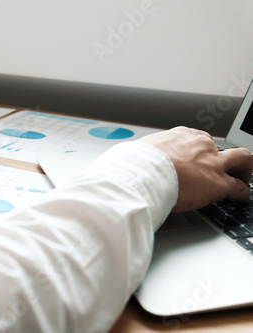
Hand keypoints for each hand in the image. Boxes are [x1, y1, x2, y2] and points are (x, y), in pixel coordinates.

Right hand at [138, 127, 252, 211]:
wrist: (141, 174)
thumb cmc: (135, 163)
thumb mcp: (138, 151)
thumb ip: (140, 156)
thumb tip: (124, 162)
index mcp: (180, 136)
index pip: (199, 140)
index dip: (201, 152)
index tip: (198, 159)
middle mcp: (200, 145)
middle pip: (223, 147)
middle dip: (227, 158)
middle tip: (224, 168)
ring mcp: (212, 163)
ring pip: (242, 160)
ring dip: (243, 171)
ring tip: (241, 181)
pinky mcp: (218, 183)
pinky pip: (239, 187)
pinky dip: (242, 194)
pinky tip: (241, 199)